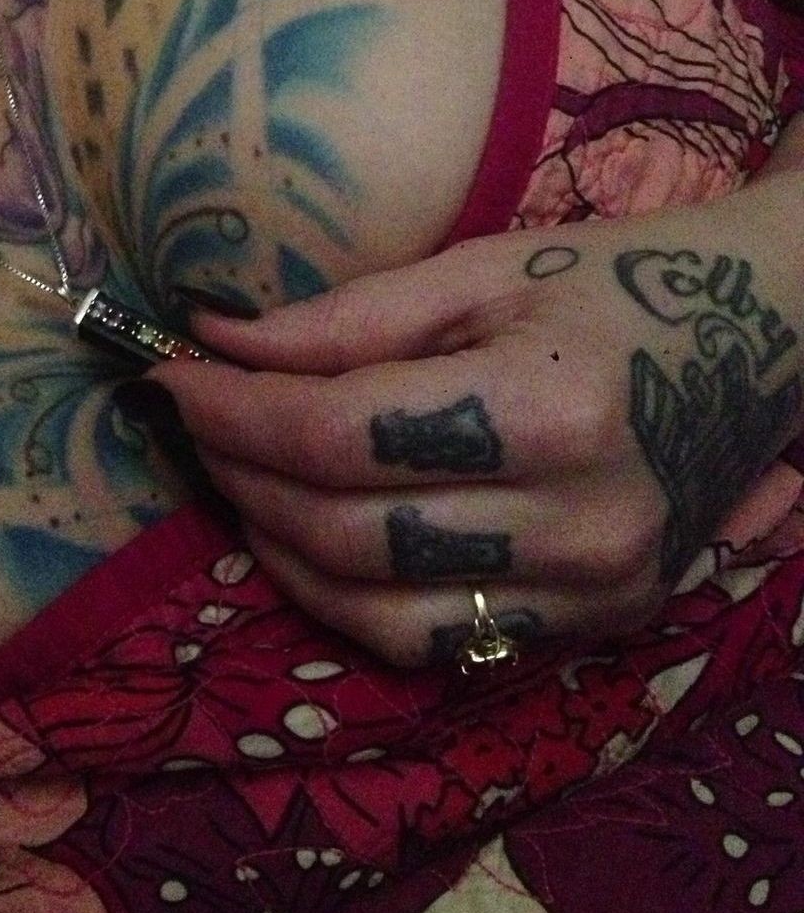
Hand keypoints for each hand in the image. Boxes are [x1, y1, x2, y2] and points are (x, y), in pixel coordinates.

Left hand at [150, 209, 803, 668]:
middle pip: (343, 529)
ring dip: (274, 543)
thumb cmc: (616, 280)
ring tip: (234, 471)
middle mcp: (577, 523)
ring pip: (373, 609)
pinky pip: (430, 643)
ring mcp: (591, 594)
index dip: (232, 410)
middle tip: (192, 415)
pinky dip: (343, 597)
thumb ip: (343, 318)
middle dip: (237, 470)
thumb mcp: (481, 269)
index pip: (340, 434)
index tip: (167, 372)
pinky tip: (304, 534)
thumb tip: (212, 342)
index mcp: (553, 408)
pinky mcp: (591, 629)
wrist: (763, 339)